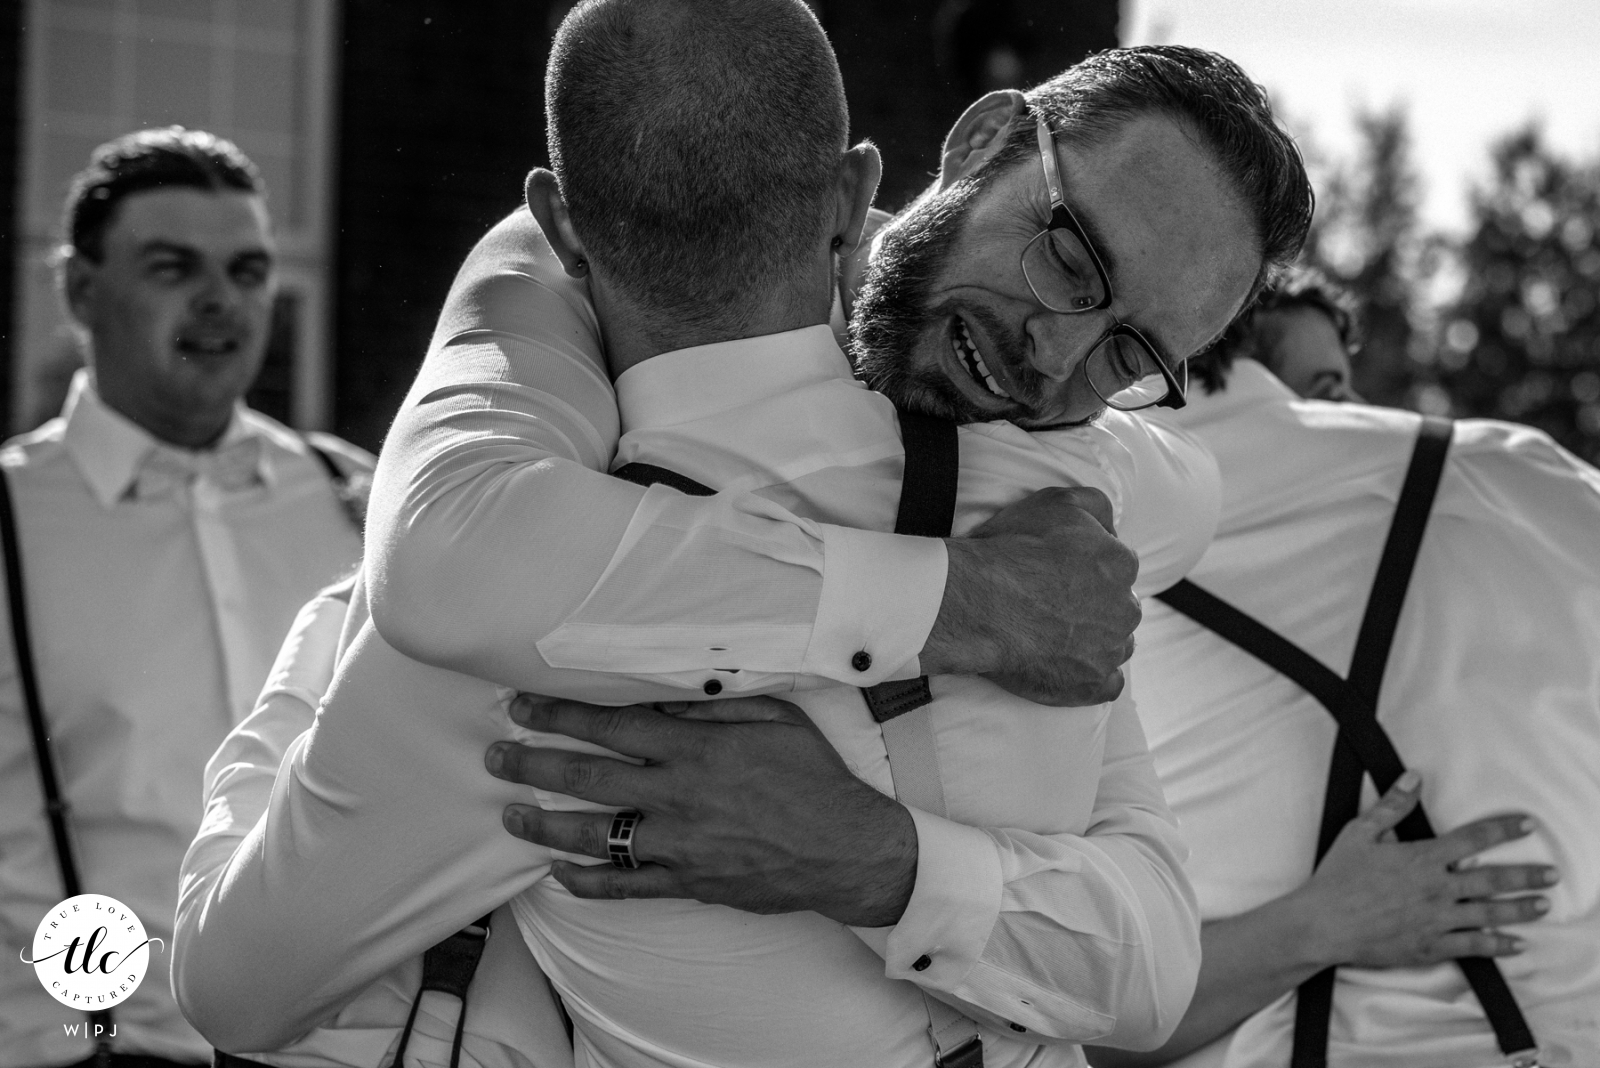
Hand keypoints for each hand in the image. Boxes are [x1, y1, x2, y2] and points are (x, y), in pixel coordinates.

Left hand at [485, 693, 917, 926]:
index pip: (609, 726)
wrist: (847, 849)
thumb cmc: (814, 775)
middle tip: (495, 756)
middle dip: (533, 765)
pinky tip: (559, 874)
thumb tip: (657, 698)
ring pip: (595, 836)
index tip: (521, 706)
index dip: (558, 715)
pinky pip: (625, 887)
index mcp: (695, 749)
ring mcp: (678, 845)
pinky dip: (586, 883)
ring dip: (545, 827)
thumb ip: (711, 707)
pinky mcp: (688, 883)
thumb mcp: (772, 716)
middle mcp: (677, 797)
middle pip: (587, 777)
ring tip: (511, 817)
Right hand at [923, 486, 1139, 706]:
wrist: (982, 600)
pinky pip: (1107, 685)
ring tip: (1054, 636)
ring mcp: (1109, 650)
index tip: (1060, 573)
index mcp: (1121, 564)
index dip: (1089, 568)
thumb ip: (1096, 506)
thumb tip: (1110, 524)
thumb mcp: (1057, 502)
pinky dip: (1093, 678)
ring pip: (1115, 644)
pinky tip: (1069, 668)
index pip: (1117, 566)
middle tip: (1053, 605)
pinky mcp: (1091, 684)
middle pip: (1119, 607)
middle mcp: (1125, 608)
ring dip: (1095, 641)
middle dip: (1095, 606)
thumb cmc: (1015, 548)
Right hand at [1292, 771, 1555, 968]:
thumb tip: (1413, 778)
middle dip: (1526, 876)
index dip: (1503, 830)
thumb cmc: (1337, 878)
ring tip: (1543, 906)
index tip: (1528, 825)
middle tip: (1552, 874)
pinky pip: (1472, 946)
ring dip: (1520, 909)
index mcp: (1421, 858)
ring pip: (1489, 914)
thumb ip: (1391, 806)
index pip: (1472, 839)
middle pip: (1492, 880)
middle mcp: (1436, 889)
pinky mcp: (1430, 946)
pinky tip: (1515, 944)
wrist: (1322, 924)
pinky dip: (1497, 946)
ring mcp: (1436, 920)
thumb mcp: (1359, 833)